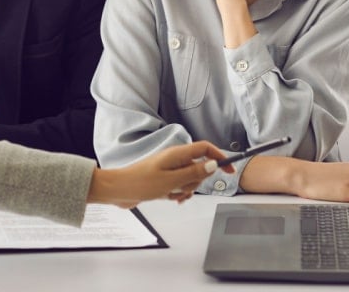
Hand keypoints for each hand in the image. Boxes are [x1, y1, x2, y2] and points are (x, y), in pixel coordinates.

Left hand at [88, 141, 230, 207]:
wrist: (118, 190)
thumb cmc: (140, 183)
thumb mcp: (171, 181)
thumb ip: (193, 173)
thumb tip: (212, 165)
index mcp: (177, 154)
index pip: (205, 148)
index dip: (219, 157)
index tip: (229, 170)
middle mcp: (174, 159)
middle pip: (199, 167)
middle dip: (197, 181)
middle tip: (184, 189)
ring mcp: (169, 169)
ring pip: (189, 178)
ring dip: (186, 190)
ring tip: (172, 195)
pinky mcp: (163, 178)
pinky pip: (179, 185)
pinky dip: (178, 193)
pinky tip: (170, 199)